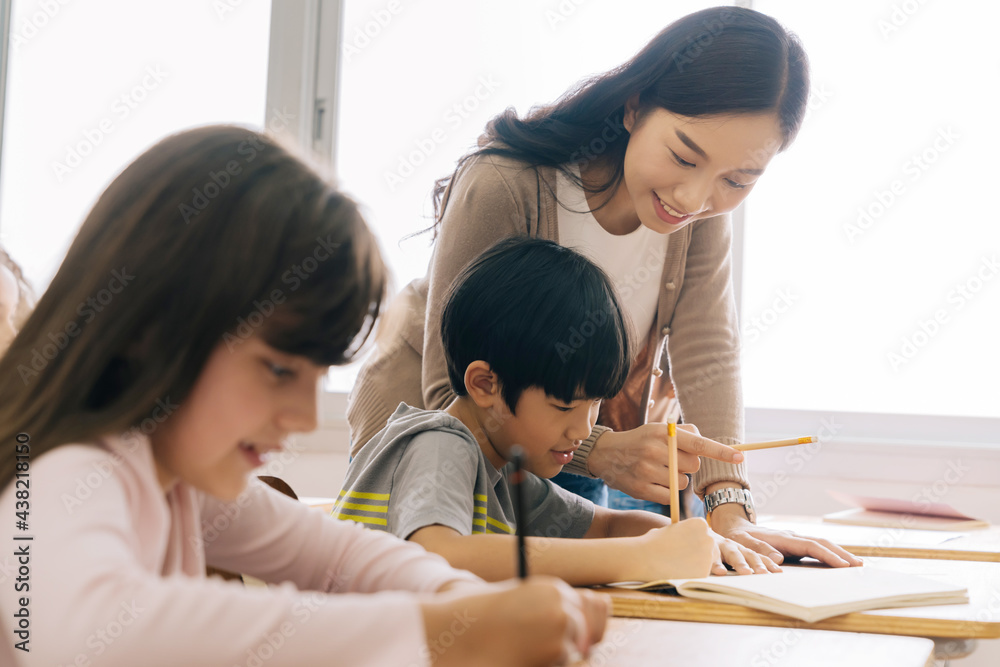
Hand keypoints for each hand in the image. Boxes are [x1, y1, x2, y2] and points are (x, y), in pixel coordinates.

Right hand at [422, 576, 608, 665]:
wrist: (459, 633)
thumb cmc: (483, 622)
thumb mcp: (521, 607)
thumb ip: (550, 609)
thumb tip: (594, 612)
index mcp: (552, 588)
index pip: (591, 607)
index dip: (585, 625)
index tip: (576, 636)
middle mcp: (561, 601)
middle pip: (591, 630)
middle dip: (578, 642)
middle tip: (546, 647)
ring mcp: (562, 623)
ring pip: (576, 650)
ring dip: (556, 656)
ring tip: (523, 650)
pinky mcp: (558, 647)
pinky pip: (564, 663)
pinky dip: (545, 663)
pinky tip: (521, 657)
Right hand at [587, 424, 743, 503]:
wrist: (605, 454)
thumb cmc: (640, 441)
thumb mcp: (658, 429)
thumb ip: (685, 434)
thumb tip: (708, 445)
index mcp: (661, 433)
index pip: (698, 443)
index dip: (720, 451)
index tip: (740, 457)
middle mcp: (654, 451)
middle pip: (693, 465)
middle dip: (687, 464)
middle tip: (670, 459)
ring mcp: (647, 471)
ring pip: (683, 483)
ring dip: (677, 479)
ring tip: (659, 471)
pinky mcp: (641, 489)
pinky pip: (669, 496)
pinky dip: (666, 491)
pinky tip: (653, 482)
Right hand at [633, 517, 718, 580]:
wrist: (645, 557)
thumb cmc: (654, 542)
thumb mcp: (671, 529)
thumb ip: (684, 532)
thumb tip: (690, 538)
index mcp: (700, 523)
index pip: (705, 533)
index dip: (695, 540)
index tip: (686, 545)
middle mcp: (709, 537)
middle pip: (711, 547)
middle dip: (701, 553)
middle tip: (684, 557)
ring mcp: (708, 555)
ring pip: (709, 561)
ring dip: (698, 563)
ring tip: (679, 564)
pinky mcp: (705, 571)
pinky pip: (703, 573)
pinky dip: (694, 574)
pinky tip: (680, 571)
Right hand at [708, 529, 781, 575]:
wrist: (693, 535)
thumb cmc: (714, 551)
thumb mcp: (729, 556)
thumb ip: (743, 563)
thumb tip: (762, 576)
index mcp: (740, 549)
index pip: (756, 556)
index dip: (768, 564)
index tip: (779, 573)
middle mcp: (732, 547)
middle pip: (748, 554)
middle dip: (757, 564)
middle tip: (765, 574)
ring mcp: (718, 546)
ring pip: (732, 554)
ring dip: (740, 563)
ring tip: (747, 573)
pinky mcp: (704, 548)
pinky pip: (710, 557)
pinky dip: (715, 564)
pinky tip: (719, 572)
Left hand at [709, 507, 863, 568]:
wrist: (735, 528)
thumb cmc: (739, 539)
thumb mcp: (744, 545)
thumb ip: (760, 551)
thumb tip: (778, 561)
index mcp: (782, 538)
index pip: (810, 546)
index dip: (827, 555)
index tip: (842, 565)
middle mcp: (792, 536)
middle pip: (821, 543)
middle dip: (840, 554)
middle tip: (859, 565)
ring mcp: (794, 539)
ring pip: (821, 544)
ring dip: (838, 553)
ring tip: (856, 564)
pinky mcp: (794, 544)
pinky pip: (815, 548)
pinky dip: (829, 554)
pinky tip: (839, 562)